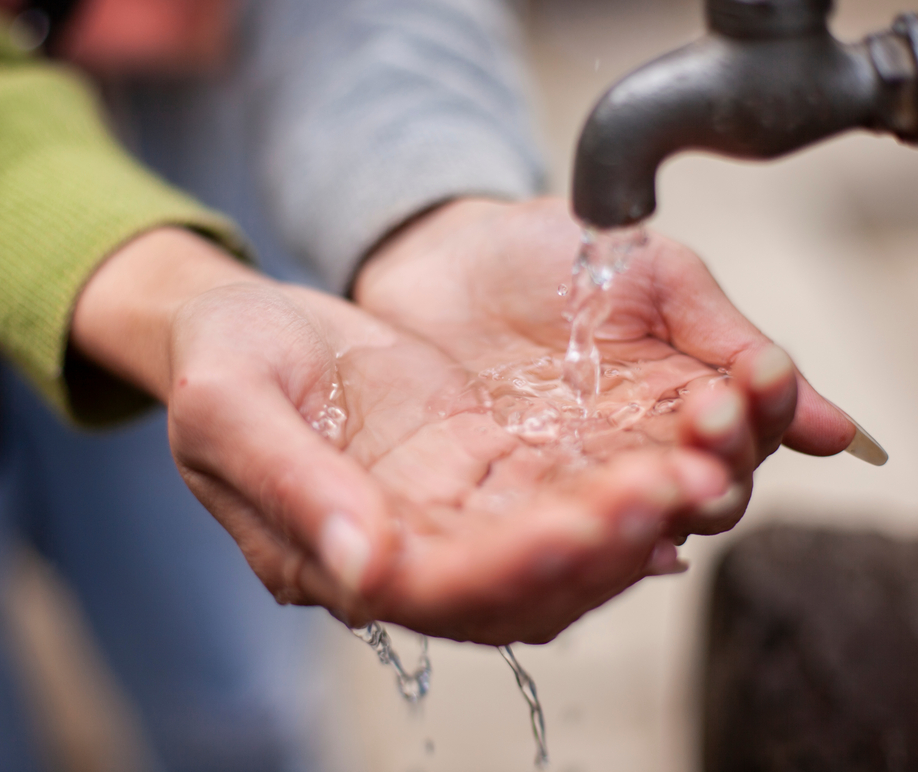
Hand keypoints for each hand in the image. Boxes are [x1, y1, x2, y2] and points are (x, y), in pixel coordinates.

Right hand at [71, 228, 733, 643]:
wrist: (244, 327)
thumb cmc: (221, 360)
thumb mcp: (229, 407)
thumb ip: (293, 487)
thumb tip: (367, 572)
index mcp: (330, 560)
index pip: (435, 589)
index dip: (510, 567)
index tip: (581, 523)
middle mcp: (402, 557)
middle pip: (517, 587)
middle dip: (599, 548)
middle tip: (672, 491)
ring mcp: (446, 519)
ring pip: (554, 553)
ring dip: (626, 525)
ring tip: (695, 474)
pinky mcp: (480, 474)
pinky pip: (561, 497)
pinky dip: (617, 491)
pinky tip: (675, 465)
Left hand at [355, 197, 880, 538]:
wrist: (438, 255)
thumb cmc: (548, 258)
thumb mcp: (651, 276)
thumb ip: (727, 342)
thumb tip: (835, 427)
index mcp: (678, 408)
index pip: (741, 441)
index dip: (756, 417)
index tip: (753, 379)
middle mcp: (630, 462)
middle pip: (697, 499)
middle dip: (711, 469)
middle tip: (706, 426)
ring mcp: (563, 485)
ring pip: (628, 531)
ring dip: (650, 513)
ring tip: (659, 485)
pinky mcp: (491, 504)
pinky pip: (538, 541)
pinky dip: (570, 545)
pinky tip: (588, 530)